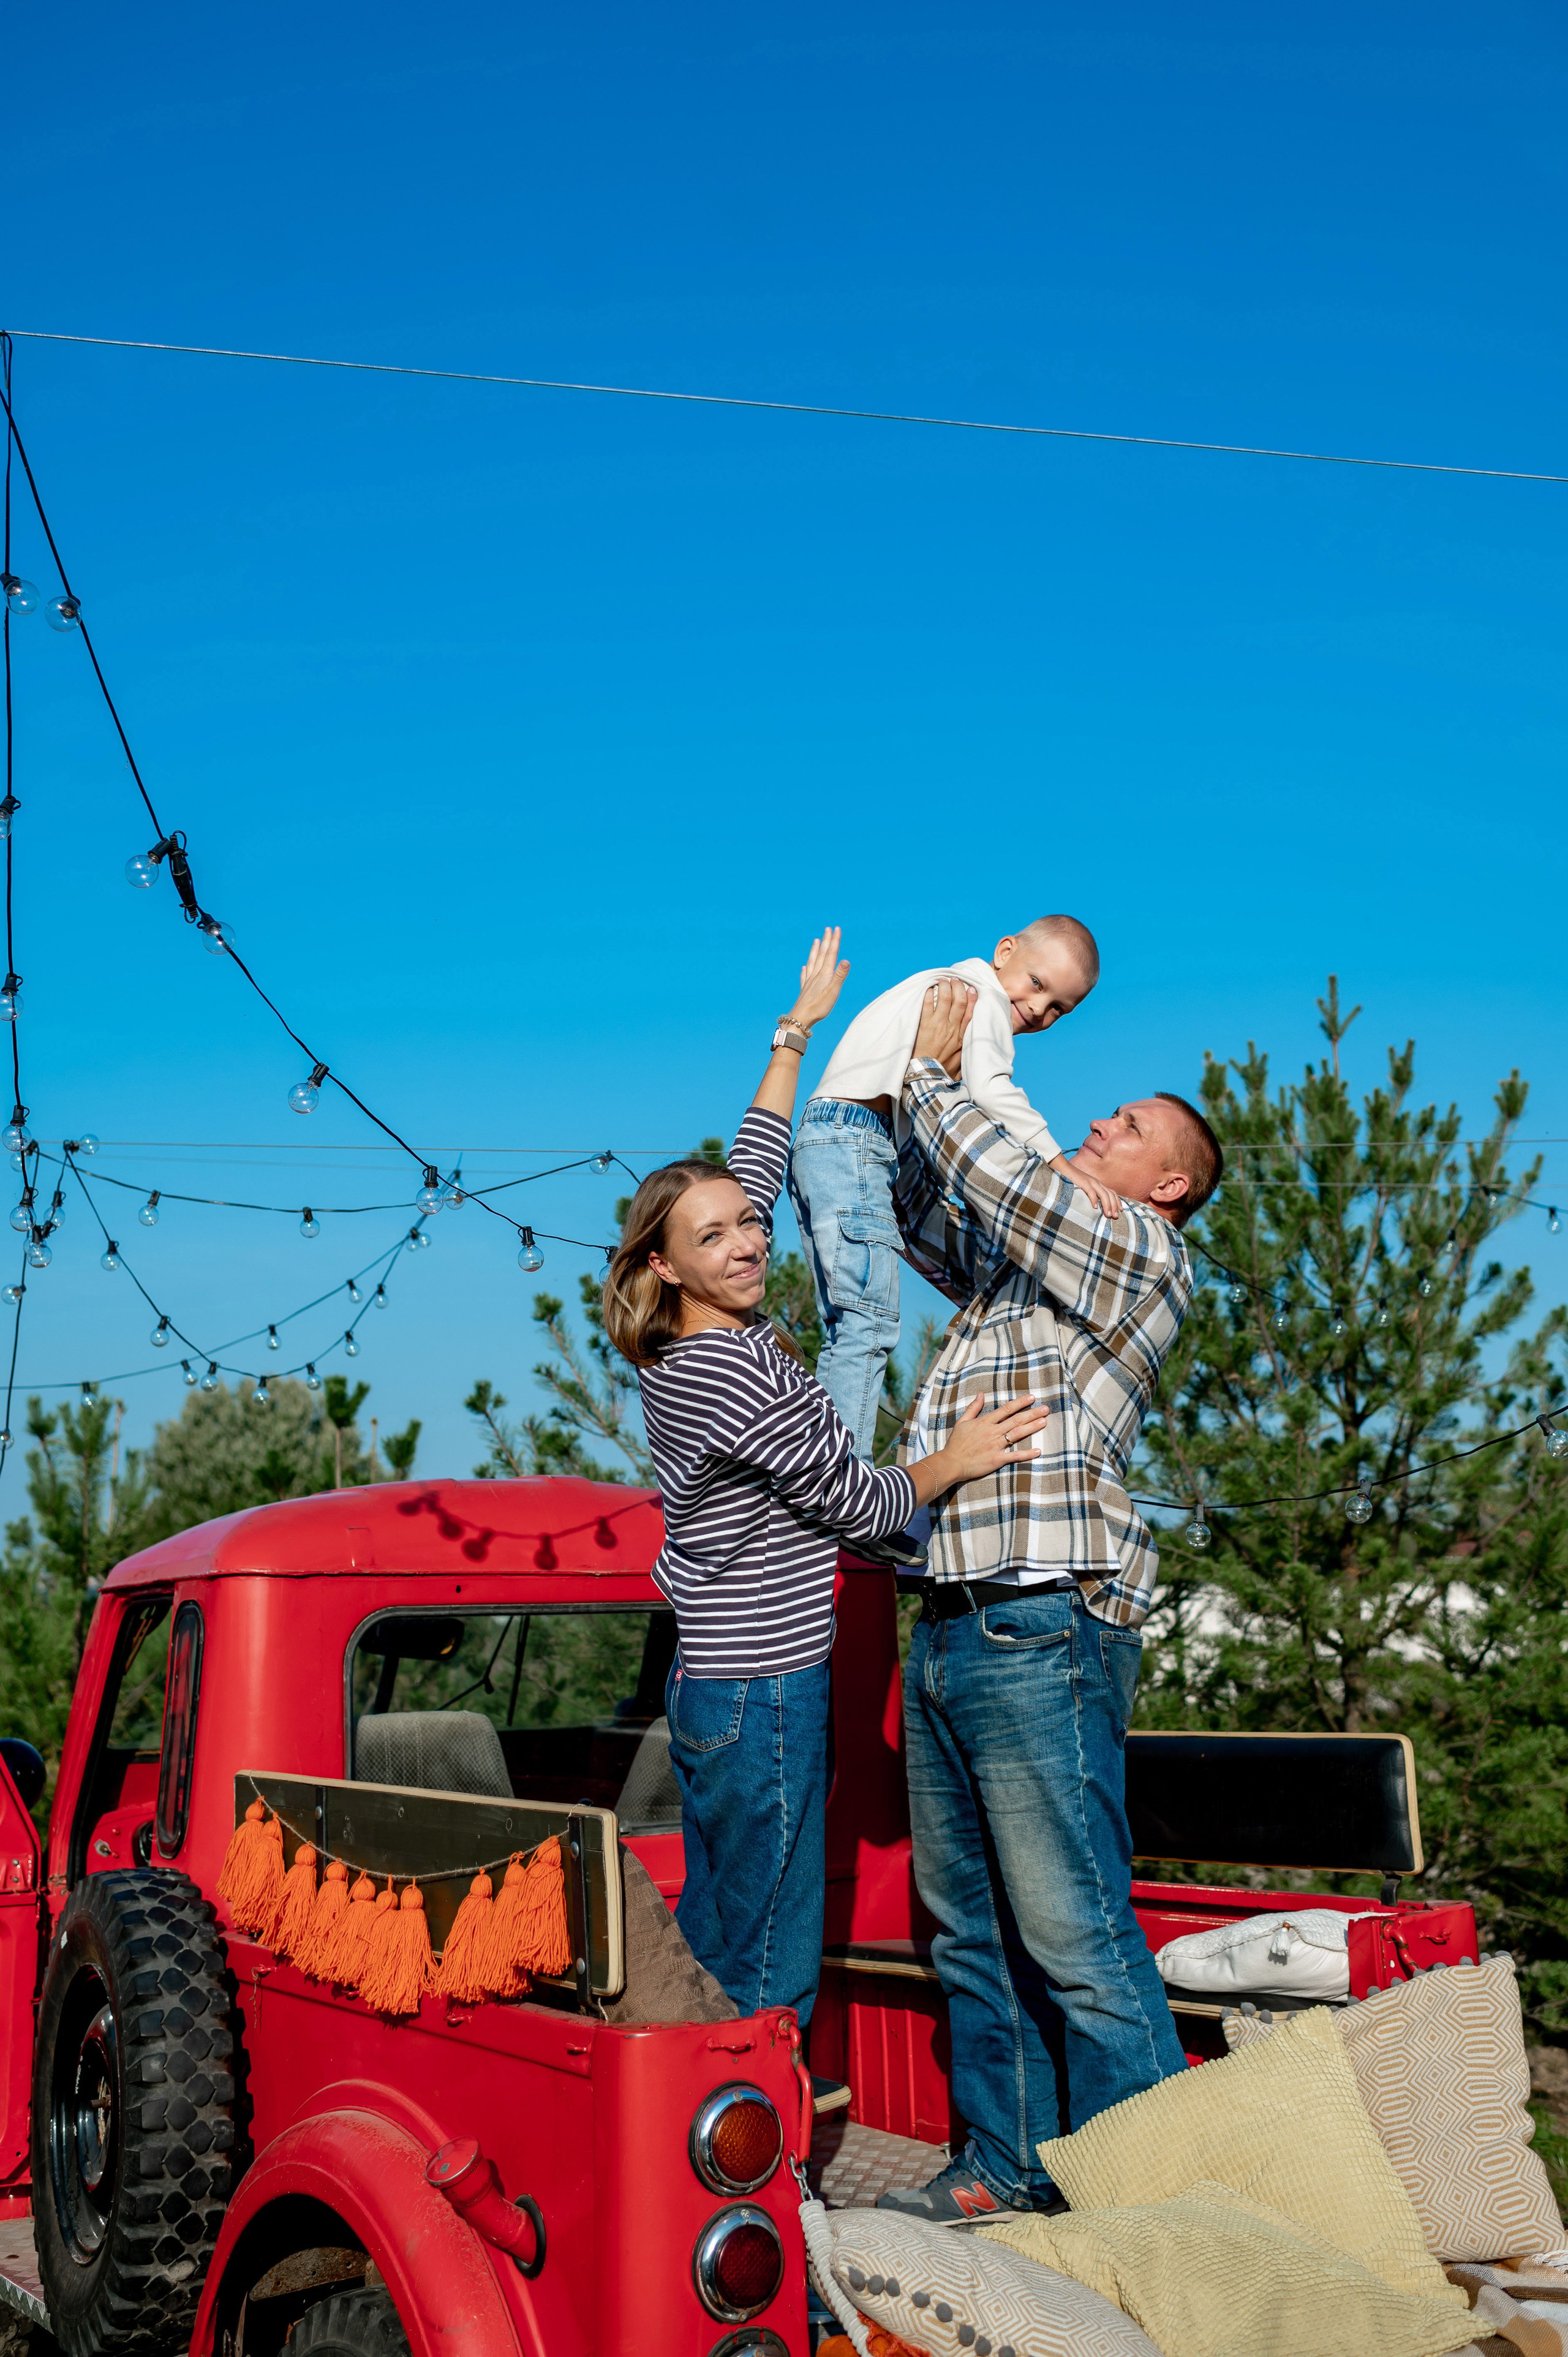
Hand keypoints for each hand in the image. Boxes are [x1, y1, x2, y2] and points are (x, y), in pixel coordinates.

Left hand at [788, 928, 849, 1030]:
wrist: (801, 1018)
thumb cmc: (818, 1006)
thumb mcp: (833, 991)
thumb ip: (840, 976)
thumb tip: (846, 961)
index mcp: (824, 974)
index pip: (831, 954)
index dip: (835, 941)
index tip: (836, 929)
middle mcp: (816, 975)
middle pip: (822, 954)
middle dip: (826, 941)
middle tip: (828, 929)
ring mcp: (809, 982)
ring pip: (813, 961)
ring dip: (815, 950)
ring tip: (816, 941)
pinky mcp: (805, 990)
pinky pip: (805, 976)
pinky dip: (805, 969)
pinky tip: (803, 967)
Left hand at [912, 974, 976, 1077]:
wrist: (924, 1077)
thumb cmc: (943, 1071)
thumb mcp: (961, 1062)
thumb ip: (967, 1050)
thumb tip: (974, 1046)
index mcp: (962, 1037)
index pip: (971, 1013)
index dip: (972, 998)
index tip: (971, 988)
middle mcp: (952, 1029)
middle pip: (959, 1001)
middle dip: (958, 987)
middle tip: (955, 980)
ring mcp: (937, 1025)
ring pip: (944, 998)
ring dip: (944, 986)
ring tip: (943, 980)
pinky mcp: (923, 1025)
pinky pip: (926, 1004)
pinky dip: (928, 994)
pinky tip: (929, 989)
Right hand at [932, 1393, 1050, 1485]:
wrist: (951, 1462)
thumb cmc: (956, 1443)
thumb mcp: (962, 1421)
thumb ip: (973, 1407)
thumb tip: (980, 1394)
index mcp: (985, 1422)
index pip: (1006, 1409)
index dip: (1020, 1403)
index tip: (1032, 1398)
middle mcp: (993, 1432)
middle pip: (1016, 1420)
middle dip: (1032, 1413)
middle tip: (1046, 1409)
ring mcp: (996, 1445)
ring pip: (1017, 1434)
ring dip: (1032, 1427)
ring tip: (1044, 1422)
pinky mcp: (997, 1459)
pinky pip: (1014, 1456)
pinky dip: (1027, 1454)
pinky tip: (1038, 1451)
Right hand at [1051, 1155, 1121, 1220]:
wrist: (1063, 1169)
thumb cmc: (1072, 1180)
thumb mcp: (1084, 1188)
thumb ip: (1091, 1194)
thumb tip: (1095, 1206)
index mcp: (1098, 1184)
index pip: (1112, 1193)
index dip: (1117, 1202)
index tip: (1120, 1211)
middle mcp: (1097, 1183)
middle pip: (1110, 1194)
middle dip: (1114, 1206)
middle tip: (1115, 1217)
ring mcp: (1090, 1182)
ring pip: (1104, 1194)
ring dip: (1107, 1205)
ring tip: (1108, 1215)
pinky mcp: (1083, 1182)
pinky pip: (1091, 1191)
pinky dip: (1094, 1199)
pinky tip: (1095, 1208)